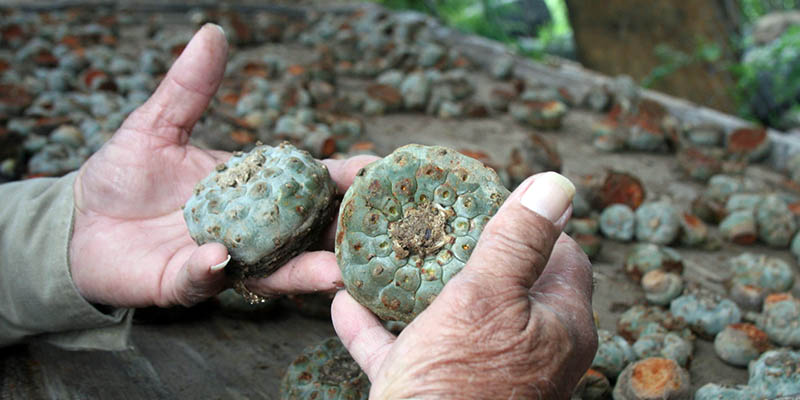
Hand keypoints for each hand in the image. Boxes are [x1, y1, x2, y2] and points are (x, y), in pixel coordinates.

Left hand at [69, 24, 375, 307]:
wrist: (78, 223)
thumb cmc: (124, 175)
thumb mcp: (157, 126)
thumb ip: (189, 88)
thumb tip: (212, 33)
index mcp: (252, 190)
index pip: (308, 185)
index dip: (342, 180)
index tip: (374, 170)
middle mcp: (250, 230)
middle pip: (307, 236)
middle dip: (341, 236)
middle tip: (377, 232)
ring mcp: (223, 260)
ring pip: (274, 271)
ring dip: (304, 272)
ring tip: (333, 270)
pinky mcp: (185, 284)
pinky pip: (204, 280)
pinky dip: (212, 270)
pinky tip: (219, 256)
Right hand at [332, 172, 597, 398]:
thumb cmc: (461, 386)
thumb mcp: (488, 298)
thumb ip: (519, 240)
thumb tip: (558, 183)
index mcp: (556, 325)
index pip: (562, 255)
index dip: (531, 221)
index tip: (490, 198)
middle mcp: (525, 351)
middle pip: (499, 283)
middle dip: (463, 249)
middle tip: (433, 218)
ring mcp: (477, 376)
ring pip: (446, 318)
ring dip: (413, 287)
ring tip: (387, 251)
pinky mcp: (432, 396)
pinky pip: (402, 353)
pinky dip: (375, 330)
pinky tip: (343, 304)